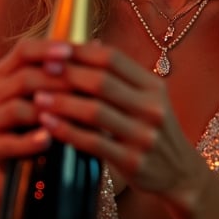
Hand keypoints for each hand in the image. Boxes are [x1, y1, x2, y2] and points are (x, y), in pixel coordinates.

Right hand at [0, 38, 75, 178]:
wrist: (35, 162)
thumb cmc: (53, 119)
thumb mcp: (63, 93)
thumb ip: (74, 70)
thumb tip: (98, 43)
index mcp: (8, 70)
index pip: (23, 50)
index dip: (46, 49)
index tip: (70, 52)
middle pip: (22, 78)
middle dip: (55, 82)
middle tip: (83, 87)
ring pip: (15, 108)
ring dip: (45, 112)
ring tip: (70, 113)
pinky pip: (8, 143)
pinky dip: (29, 142)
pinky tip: (48, 139)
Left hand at [27, 41, 207, 209]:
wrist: (180, 174)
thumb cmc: (153, 131)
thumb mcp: (147, 99)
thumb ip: (121, 76)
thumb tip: (88, 44)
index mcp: (153, 86)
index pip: (113, 59)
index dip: (80, 52)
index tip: (53, 49)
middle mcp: (152, 107)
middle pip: (102, 82)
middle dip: (67, 74)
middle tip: (40, 70)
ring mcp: (143, 135)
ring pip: (95, 112)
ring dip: (62, 103)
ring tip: (38, 98)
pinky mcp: (132, 162)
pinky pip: (93, 143)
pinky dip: (67, 132)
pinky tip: (47, 125)